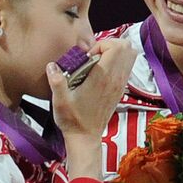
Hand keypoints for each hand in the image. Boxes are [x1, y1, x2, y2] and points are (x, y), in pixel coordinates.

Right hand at [53, 39, 137, 180]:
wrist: (85, 137)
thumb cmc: (73, 119)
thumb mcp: (60, 101)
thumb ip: (56, 81)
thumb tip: (52, 65)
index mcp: (102, 78)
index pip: (116, 47)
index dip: (102, 44)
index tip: (88, 55)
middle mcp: (115, 79)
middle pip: (127, 48)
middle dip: (111, 44)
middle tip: (95, 54)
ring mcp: (120, 85)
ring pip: (130, 56)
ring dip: (116, 52)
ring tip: (99, 60)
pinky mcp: (120, 90)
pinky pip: (127, 68)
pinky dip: (118, 63)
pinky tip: (102, 71)